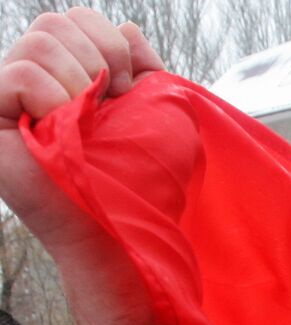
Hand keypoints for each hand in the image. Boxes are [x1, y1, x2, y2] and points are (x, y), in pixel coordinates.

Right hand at [0, 9, 162, 249]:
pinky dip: (52, 99)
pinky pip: (18, 74)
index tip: (129, 92)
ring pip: (39, 41)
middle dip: (98, 59)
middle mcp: (34, 84)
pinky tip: (61, 132)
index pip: (77, 18)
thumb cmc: (147, 177)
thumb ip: (144, 63)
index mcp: (69, 77)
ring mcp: (8, 102)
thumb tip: (126, 27)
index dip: (112, 46)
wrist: (130, 223)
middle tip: (110, 109)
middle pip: (54, 22)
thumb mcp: (161, 106)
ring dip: (79, 84)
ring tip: (85, 126)